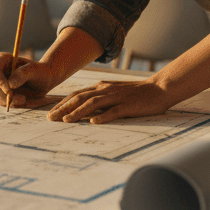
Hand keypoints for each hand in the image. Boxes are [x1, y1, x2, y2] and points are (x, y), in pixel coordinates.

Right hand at [0, 53, 59, 108]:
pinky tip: (21, 100)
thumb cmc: (40, 72)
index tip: (9, 90)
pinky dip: (9, 104)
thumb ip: (23, 74)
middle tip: (21, 99)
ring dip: (7, 101)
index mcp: (2, 60)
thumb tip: (10, 84)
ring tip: (24, 99)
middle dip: (3, 94)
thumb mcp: (35, 70)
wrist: (43, 81)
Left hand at [46, 77, 176, 123]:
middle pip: (80, 98)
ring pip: (93, 103)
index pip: (76, 95)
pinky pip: (113, 111)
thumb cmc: (136, 93)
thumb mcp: (114, 92)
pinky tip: (93, 122)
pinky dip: (102, 116)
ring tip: (66, 121)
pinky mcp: (128, 105)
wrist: (159, 88)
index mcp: (101, 87)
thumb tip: (84, 110)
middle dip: (64, 108)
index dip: (62, 104)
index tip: (50, 113)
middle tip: (51, 119)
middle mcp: (105, 90)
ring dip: (78, 112)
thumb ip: (100, 98)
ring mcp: (116, 97)